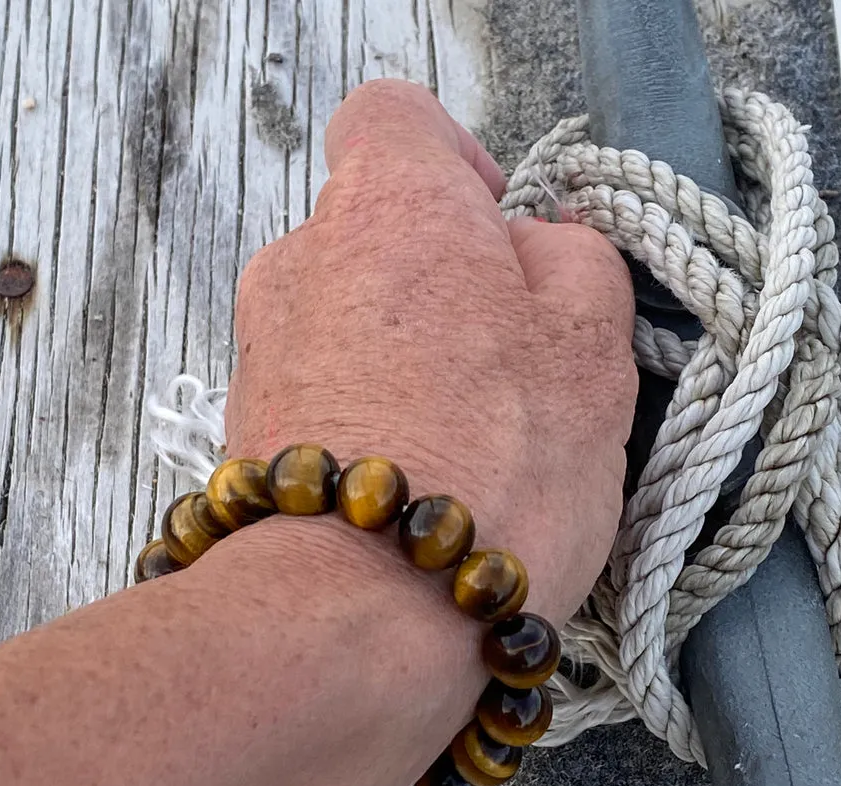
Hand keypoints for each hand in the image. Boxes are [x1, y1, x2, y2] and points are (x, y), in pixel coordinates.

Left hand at [224, 80, 635, 620]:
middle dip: (447, 286)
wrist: (356, 614)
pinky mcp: (248, 430)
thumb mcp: (592, 348)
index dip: (458, 166)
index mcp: (390, 208)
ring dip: (412, 364)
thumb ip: (576, 258)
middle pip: (379, 238)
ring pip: (356, 325)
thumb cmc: (491, 474)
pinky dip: (373, 422)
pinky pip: (329, 396)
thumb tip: (538, 241)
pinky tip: (419, 485)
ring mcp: (262, 350)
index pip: (396, 117)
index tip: (500, 237)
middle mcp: (301, 261)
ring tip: (468, 449)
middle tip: (511, 370)